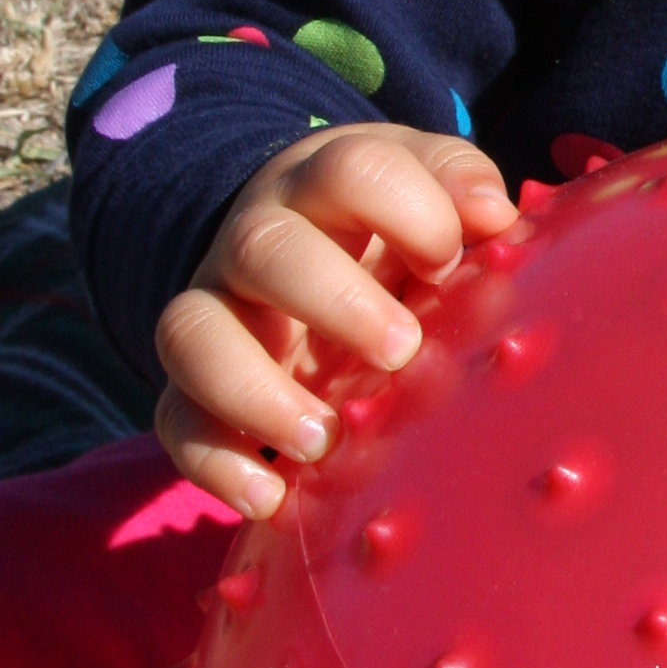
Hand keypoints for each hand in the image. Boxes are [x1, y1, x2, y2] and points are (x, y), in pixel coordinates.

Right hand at [154, 121, 519, 518]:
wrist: (305, 252)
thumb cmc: (390, 228)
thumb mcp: (428, 190)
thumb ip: (461, 186)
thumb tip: (492, 215)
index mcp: (324, 185)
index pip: (349, 171)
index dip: (407, 208)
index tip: (449, 259)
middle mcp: (256, 240)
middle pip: (265, 248)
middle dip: (334, 300)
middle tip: (401, 350)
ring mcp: (217, 311)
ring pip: (192, 332)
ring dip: (254, 388)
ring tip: (324, 438)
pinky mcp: (191, 384)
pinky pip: (174, 417)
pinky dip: (213, 460)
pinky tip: (270, 496)